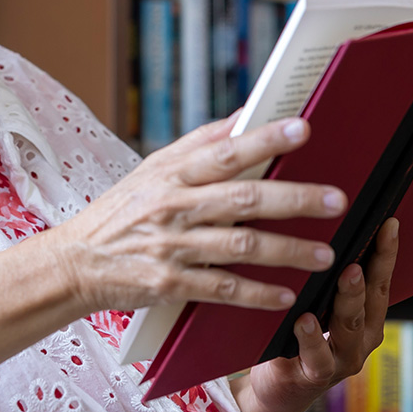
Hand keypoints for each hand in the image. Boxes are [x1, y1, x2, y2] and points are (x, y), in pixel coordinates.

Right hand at [51, 113, 346, 316]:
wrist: (76, 261)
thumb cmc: (121, 211)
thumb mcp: (152, 169)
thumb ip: (200, 144)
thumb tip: (245, 115)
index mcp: (171, 173)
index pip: (224, 151)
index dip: (264, 139)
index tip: (303, 128)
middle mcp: (172, 206)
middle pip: (242, 198)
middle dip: (293, 198)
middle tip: (336, 200)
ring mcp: (171, 246)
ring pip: (240, 245)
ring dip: (287, 250)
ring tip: (325, 254)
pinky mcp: (169, 283)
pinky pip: (222, 289)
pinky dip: (257, 293)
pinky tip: (287, 295)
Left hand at [230, 217, 399, 411]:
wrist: (274, 390)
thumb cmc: (294, 337)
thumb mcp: (313, 304)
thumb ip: (322, 280)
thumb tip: (321, 231)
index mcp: (365, 318)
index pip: (380, 280)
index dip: (386, 252)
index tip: (388, 222)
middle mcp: (360, 339)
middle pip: (370, 300)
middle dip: (373, 268)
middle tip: (373, 238)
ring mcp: (340, 360)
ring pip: (349, 326)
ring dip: (349, 298)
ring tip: (348, 273)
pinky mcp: (312, 375)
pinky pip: (316, 357)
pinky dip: (312, 338)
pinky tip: (305, 319)